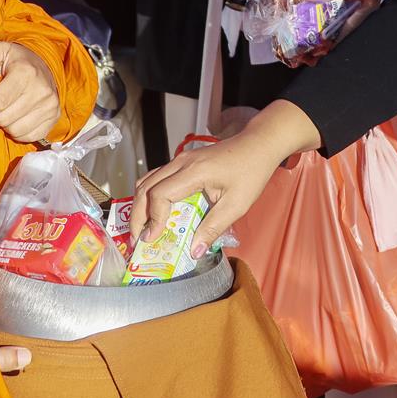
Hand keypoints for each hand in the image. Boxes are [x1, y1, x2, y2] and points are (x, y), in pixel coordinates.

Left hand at [0, 41, 60, 142]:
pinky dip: (19, 131)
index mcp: (25, 73)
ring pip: (15, 130)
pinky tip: (18, 118)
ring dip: (6, 124)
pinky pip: (29, 137)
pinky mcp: (55, 117)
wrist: (44, 64)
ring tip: (7, 110)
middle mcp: (41, 90)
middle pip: (5, 118)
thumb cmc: (15, 60)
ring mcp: (50, 105)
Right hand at [135, 100, 320, 255]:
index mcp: (194, 172)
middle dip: (138, 216)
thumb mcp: (237, 205)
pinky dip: (150, 195)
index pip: (160, 194)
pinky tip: (155, 212)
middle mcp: (181, 162)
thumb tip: (194, 251)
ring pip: (147, 180)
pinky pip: (157, 177)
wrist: (258, 145)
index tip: (152, 239)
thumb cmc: (251, 172)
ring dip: (141, 205)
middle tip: (138, 240)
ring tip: (143, 228)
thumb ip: (214, 228)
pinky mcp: (183, 161)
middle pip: (146, 187)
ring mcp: (180, 160)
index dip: (153, 218)